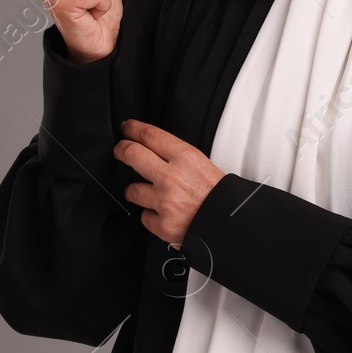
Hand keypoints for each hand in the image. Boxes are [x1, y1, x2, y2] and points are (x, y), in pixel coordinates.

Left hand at [113, 119, 225, 248]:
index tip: (127, 128)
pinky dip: (151, 216)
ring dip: (136, 191)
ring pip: (132, 190)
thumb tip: (155, 150)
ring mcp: (164, 201)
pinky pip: (144, 216)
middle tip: (120, 150)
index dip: (133, 129)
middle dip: (121, 150)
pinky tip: (162, 214)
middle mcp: (171, 177)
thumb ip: (178, 157)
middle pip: (132, 154)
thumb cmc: (220, 195)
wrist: (231, 223)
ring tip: (145, 192)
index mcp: (185, 158)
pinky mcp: (162, 224)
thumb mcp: (204, 164)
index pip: (150, 135)